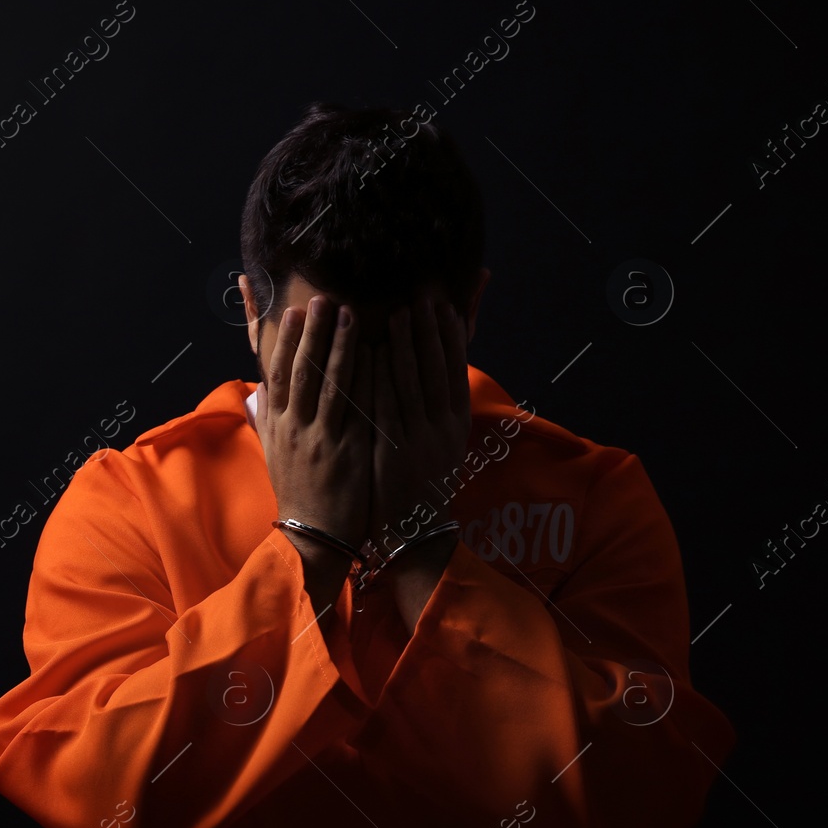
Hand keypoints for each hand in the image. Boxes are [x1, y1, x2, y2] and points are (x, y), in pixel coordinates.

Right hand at [256, 295, 373, 556]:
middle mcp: (292, 427)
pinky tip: (369, 353)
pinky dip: (357, 376)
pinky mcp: (342, 450)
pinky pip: (350, 406)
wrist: (313, 534)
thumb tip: (260, 388)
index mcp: (276, 425)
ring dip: (334, 344)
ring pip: (323, 382)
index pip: (275, 372)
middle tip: (318, 298)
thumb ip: (268, 419)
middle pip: (297, 370)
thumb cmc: (299, 491)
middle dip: (308, 331)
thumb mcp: (275, 452)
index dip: (281, 339)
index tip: (288, 310)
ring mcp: (316, 437)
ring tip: (344, 312)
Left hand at [365, 290, 471, 556]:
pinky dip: (380, 378)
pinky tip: (372, 353)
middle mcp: (441, 426)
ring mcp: (417, 437)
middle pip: (437, 368)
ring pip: (412, 382)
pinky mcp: (392, 449)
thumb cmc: (421, 485)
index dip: (449, 336)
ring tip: (398, 313)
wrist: (413, 532)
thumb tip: (433, 376)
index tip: (443, 305)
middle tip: (422, 294)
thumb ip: (436, 410)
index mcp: (454, 423)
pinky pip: (386, 405)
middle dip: (429, 329)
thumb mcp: (438, 444)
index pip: (454, 369)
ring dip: (405, 345)